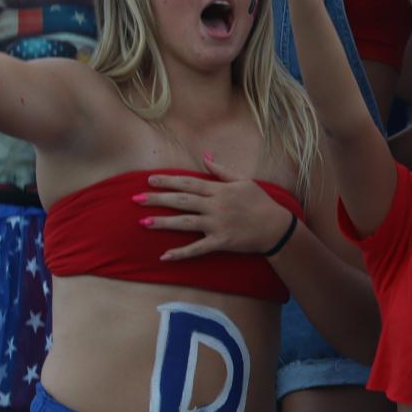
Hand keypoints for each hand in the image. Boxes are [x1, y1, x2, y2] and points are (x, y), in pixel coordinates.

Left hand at [137, 155, 295, 259]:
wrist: (276, 227)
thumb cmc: (261, 202)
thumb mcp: (244, 181)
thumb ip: (222, 170)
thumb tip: (205, 156)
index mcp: (220, 190)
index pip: (189, 183)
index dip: (168, 181)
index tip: (150, 180)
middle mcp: (216, 206)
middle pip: (182, 201)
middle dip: (158, 199)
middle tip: (136, 199)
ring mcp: (217, 225)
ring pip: (185, 223)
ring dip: (163, 223)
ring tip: (142, 223)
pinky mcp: (220, 242)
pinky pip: (197, 248)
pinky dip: (181, 253)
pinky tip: (164, 256)